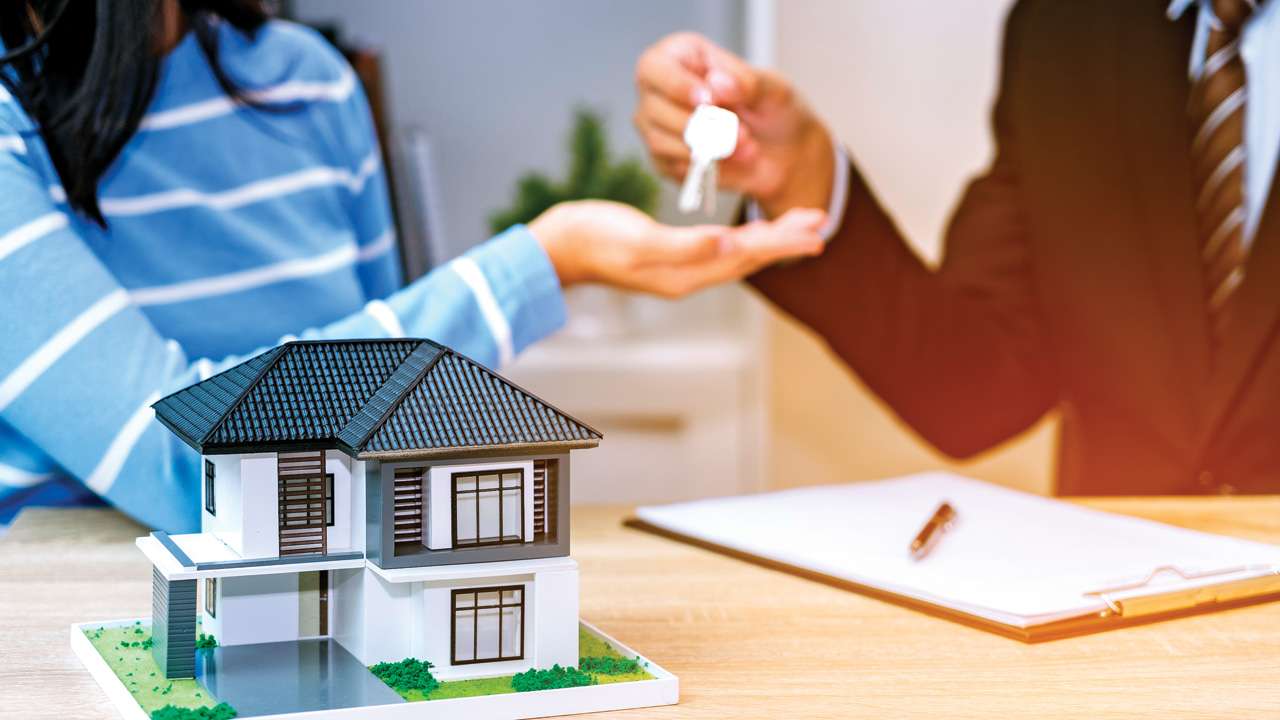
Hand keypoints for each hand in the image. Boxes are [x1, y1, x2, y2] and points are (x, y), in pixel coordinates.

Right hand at [529, 200, 825, 298]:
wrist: (558, 248)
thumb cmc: (592, 240)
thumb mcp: (637, 241)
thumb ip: (683, 247)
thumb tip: (725, 244)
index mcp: (686, 273)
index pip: (745, 255)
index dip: (781, 241)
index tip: (815, 228)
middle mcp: (689, 275)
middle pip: (749, 257)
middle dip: (785, 239)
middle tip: (821, 221)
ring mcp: (680, 268)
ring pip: (737, 253)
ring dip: (770, 239)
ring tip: (800, 225)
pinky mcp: (670, 255)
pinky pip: (720, 249)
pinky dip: (744, 237)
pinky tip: (750, 230)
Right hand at [633, 32, 834, 217]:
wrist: (783, 153)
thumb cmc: (773, 109)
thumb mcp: (773, 89)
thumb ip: (747, 83)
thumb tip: (716, 84)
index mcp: (680, 56)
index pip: (655, 67)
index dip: (677, 85)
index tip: (709, 101)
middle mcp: (659, 89)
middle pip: (654, 108)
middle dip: (702, 126)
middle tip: (743, 133)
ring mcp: (657, 127)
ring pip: (660, 141)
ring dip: (707, 149)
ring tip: (747, 147)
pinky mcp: (664, 160)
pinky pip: (672, 167)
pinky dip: (706, 166)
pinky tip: (733, 160)